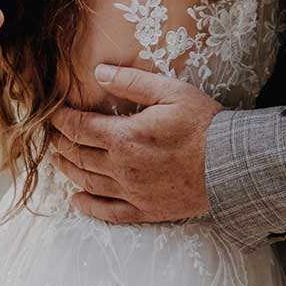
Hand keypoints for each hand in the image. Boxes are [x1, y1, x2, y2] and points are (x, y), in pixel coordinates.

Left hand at [49, 65, 222, 223]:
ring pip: (87, 182)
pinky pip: (107, 212)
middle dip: (61, 143)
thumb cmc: (204, 124)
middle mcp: (121, 167)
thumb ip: (132, 82)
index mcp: (124, 137)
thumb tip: (98, 73)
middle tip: (54, 136)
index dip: (62, 120)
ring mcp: (132, 192)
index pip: (79, 128)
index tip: (54, 114)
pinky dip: (87, 207)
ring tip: (60, 161)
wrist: (231, 164)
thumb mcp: (171, 92)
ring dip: (69, 170)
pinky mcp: (145, 210)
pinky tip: (77, 200)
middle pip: (78, 155)